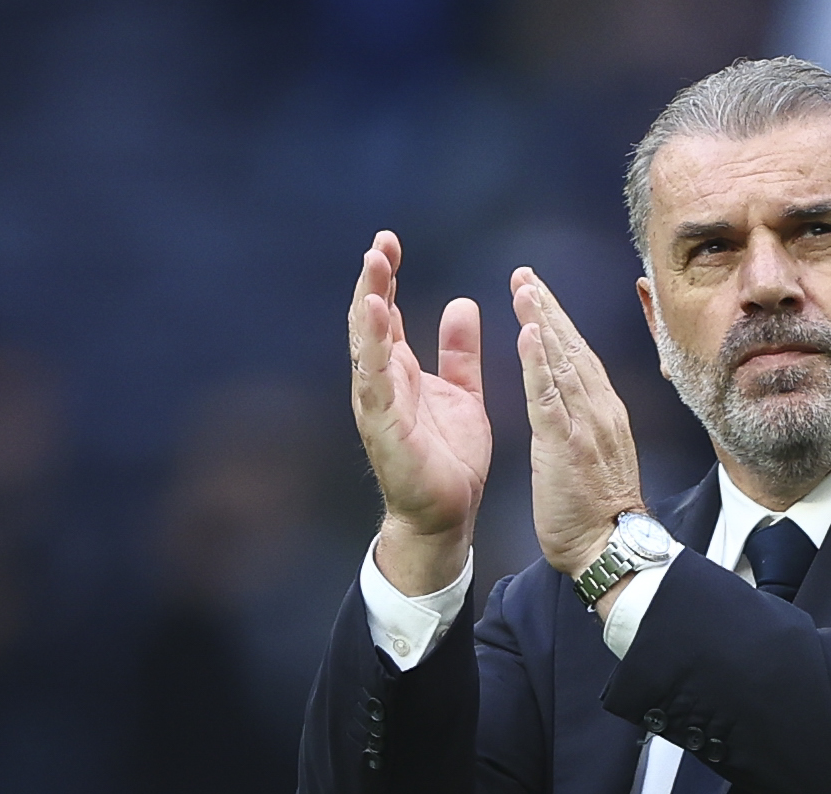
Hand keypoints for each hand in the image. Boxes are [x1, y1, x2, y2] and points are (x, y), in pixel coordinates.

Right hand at [351, 231, 488, 595]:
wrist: (449, 513)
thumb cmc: (451, 458)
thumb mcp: (463, 392)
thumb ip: (459, 351)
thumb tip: (462, 303)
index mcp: (400, 371)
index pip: (387, 314)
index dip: (387, 278)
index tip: (390, 242)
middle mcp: (383, 381)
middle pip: (370, 320)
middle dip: (374, 280)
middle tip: (380, 242)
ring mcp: (378, 402)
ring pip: (367, 342)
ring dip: (368, 302)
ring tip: (374, 264)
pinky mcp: (383, 424)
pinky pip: (375, 378)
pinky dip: (373, 344)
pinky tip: (375, 313)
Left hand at [513, 267, 644, 578]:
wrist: (614, 549)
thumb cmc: (600, 514)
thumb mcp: (599, 459)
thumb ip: (589, 427)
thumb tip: (579, 407)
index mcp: (604, 414)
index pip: (579, 358)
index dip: (558, 323)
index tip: (539, 294)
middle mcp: (599, 410)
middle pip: (571, 348)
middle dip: (548, 309)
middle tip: (525, 275)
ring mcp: (584, 425)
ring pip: (561, 362)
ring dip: (541, 321)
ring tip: (523, 287)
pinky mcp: (565, 445)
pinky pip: (548, 396)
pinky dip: (537, 361)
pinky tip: (527, 332)